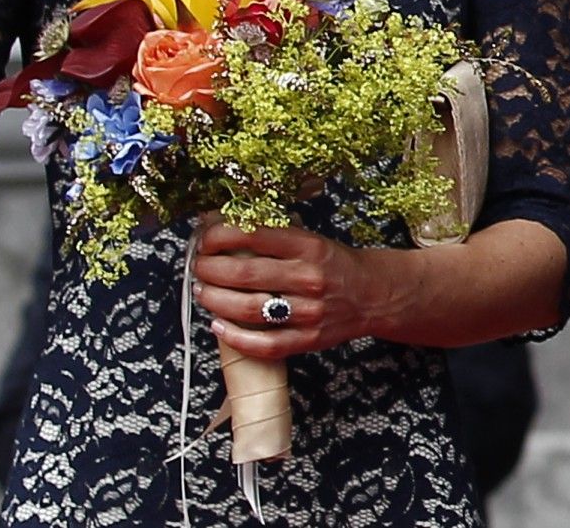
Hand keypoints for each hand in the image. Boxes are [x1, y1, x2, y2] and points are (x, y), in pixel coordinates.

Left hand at [192, 220, 381, 360]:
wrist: (372, 294)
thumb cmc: (331, 263)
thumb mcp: (307, 238)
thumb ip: (269, 235)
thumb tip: (220, 225)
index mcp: (306, 246)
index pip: (253, 236)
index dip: (220, 237)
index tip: (205, 239)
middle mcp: (307, 278)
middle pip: (245, 275)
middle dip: (210, 270)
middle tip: (197, 266)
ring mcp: (308, 312)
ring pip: (249, 309)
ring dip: (215, 300)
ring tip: (201, 291)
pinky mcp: (308, 341)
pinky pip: (265, 345)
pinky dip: (236, 338)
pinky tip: (218, 326)